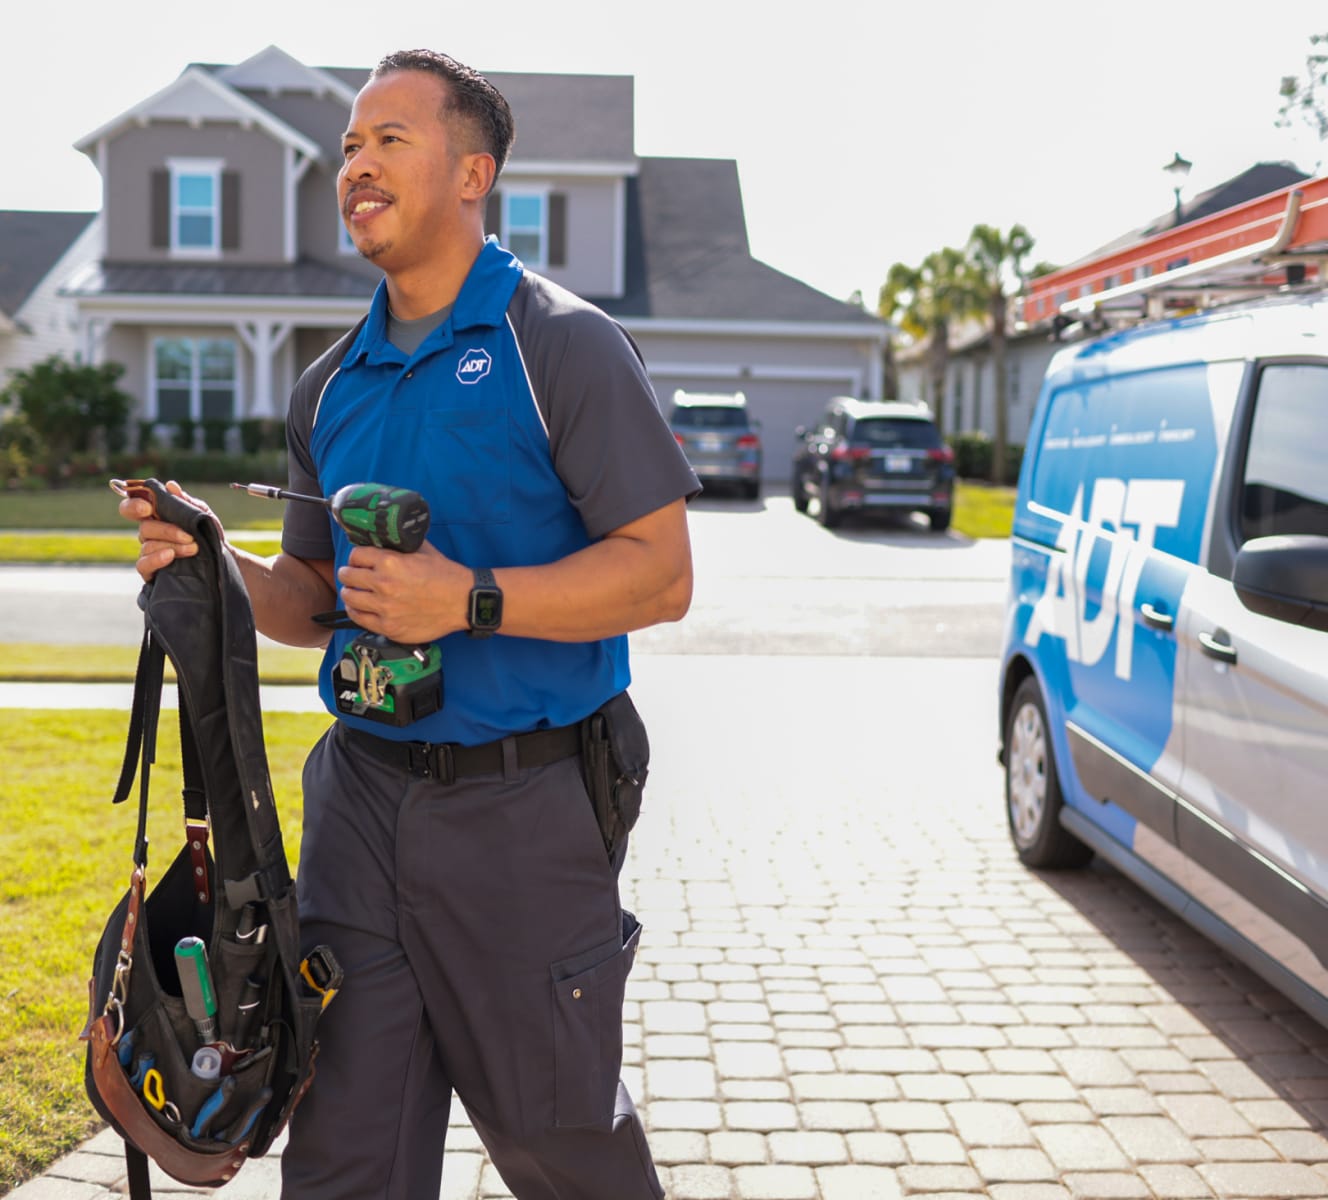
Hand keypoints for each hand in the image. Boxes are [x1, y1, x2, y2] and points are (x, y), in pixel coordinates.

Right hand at [118, 480, 219, 582]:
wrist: (222, 559)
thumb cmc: (209, 534)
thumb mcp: (203, 515)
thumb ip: (187, 502)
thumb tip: (171, 486)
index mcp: (156, 516)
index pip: (133, 507)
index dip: (134, 505)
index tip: (148, 507)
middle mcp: (149, 534)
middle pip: (144, 527)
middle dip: (167, 530)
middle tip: (189, 536)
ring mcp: (148, 553)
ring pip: (147, 546)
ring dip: (172, 545)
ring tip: (193, 548)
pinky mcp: (150, 571)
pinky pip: (143, 564)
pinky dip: (156, 559)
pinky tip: (170, 556)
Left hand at [336, 541, 469, 642]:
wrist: (463, 602)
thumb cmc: (445, 575)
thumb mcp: (423, 550)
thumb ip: (399, 544)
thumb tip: (383, 539)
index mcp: (390, 562)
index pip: (355, 555)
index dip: (357, 557)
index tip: (360, 560)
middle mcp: (384, 585)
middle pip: (347, 575)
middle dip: (350, 573)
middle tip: (355, 575)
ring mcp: (384, 608)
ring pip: (349, 597)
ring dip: (351, 591)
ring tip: (357, 590)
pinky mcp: (388, 627)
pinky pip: (358, 618)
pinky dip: (356, 610)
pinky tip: (361, 606)